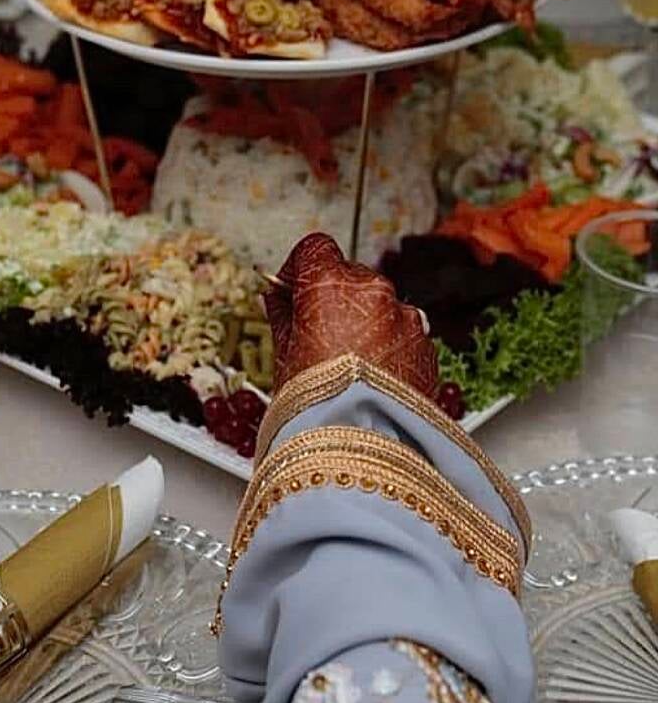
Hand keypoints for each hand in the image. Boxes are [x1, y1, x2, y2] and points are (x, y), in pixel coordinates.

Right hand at [264, 233, 437, 395]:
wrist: (360, 452)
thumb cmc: (315, 408)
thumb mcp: (283, 357)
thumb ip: (282, 316)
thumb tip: (277, 298)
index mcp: (331, 285)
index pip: (314, 249)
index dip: (299, 269)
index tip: (290, 292)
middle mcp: (374, 292)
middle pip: (349, 275)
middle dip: (332, 298)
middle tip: (316, 336)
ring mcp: (406, 317)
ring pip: (379, 305)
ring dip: (363, 322)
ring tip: (347, 366)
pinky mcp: (426, 345)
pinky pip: (401, 332)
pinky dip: (387, 345)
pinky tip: (372, 379)